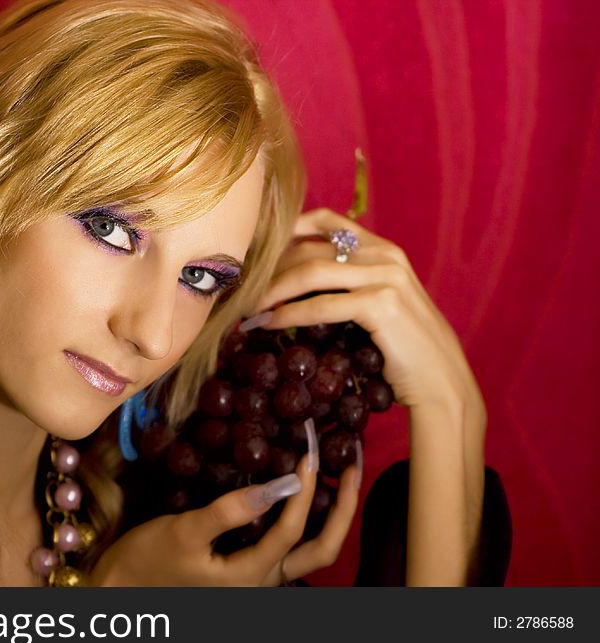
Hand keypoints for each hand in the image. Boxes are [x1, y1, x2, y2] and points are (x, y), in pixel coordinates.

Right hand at [89, 455, 359, 585]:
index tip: (308, 450)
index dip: (304, 489)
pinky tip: (301, 489)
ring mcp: (258, 577)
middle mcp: (264, 581)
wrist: (122, 588)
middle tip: (352, 464)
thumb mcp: (185, 531)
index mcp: (251, 576)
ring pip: (311, 550)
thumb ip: (233, 510)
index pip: (292, 530)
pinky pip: (290, 544)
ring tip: (338, 474)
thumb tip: (285, 484)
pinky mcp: (248, 567)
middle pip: (323, 550)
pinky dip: (306, 516)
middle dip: (343, 507)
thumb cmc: (149, 560)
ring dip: (330, 513)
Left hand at [248, 208, 483, 411]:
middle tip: (242, 290)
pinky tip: (268, 325)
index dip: (286, 229)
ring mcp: (385, 277)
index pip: (326, 219)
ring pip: (310, 272)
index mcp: (383, 248)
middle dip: (269, 269)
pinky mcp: (381, 304)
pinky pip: (320, 305)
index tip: (257, 251)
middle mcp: (385, 254)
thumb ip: (348, 283)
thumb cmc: (404, 349)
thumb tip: (292, 281)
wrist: (440, 382)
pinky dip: (288, 314)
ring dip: (270, 292)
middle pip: (309, 248)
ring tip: (247, 309)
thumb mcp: (378, 303)